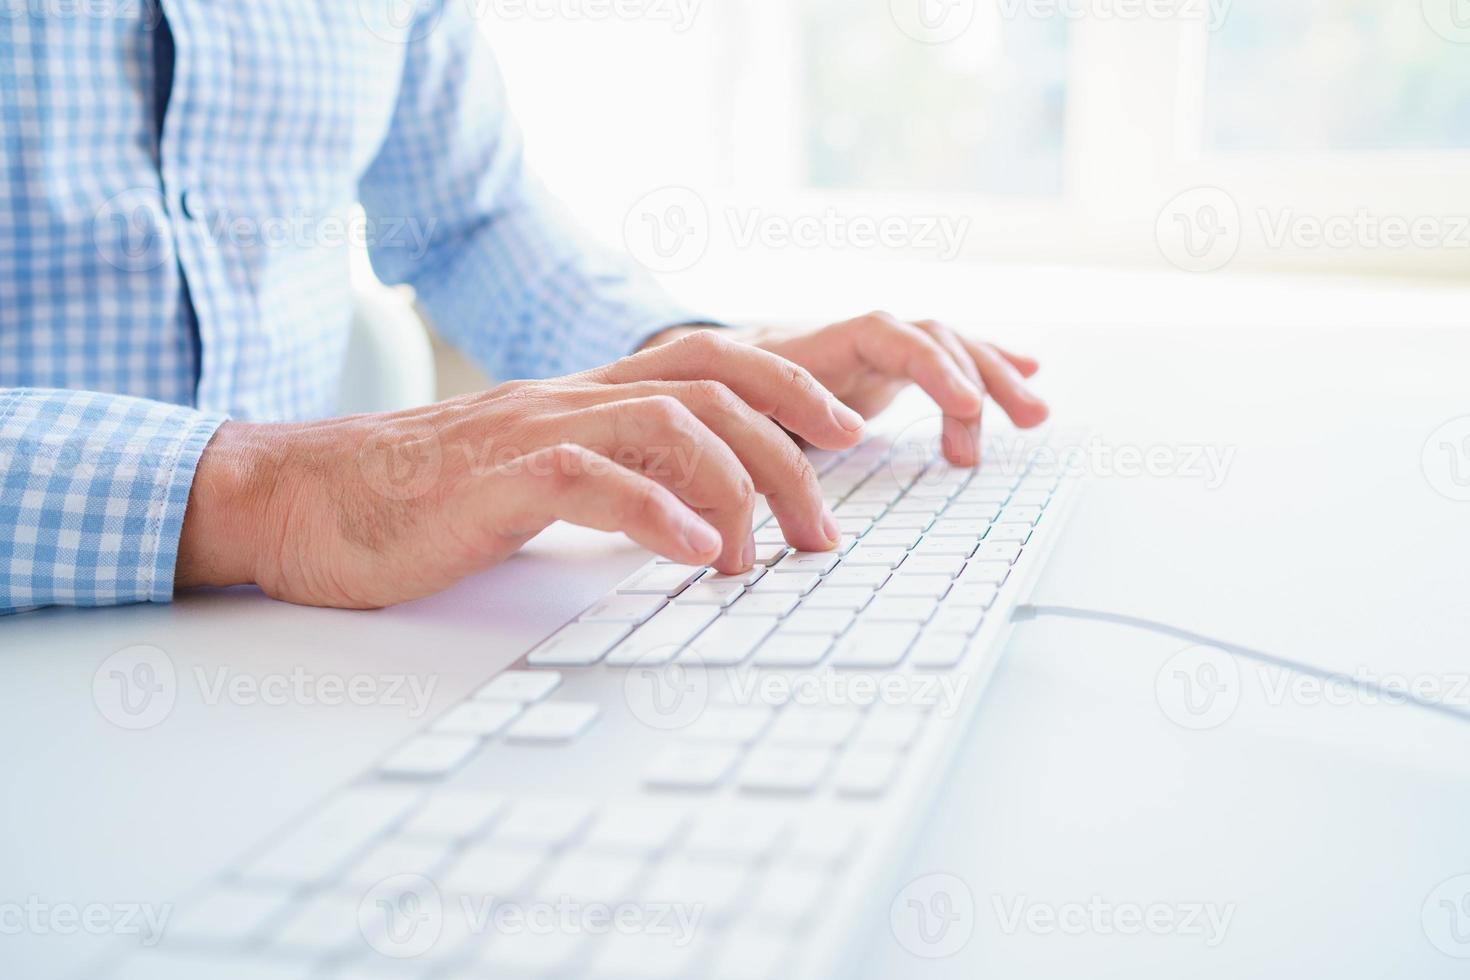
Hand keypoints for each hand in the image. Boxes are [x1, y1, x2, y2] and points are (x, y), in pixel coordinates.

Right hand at [176, 332, 862, 607]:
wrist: (303, 499)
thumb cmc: (418, 501)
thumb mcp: (532, 478)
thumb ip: (607, 478)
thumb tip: (691, 522)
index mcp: (584, 396)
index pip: (710, 362)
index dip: (789, 389)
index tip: (846, 437)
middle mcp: (571, 397)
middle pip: (714, 388)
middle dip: (791, 452)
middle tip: (826, 531)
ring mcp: (534, 430)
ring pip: (670, 422)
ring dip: (741, 487)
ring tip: (771, 555)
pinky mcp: (495, 478)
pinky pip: (594, 480)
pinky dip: (659, 514)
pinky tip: (700, 555)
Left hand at [721, 311, 1048, 465]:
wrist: (704, 370)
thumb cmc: (713, 395)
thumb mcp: (725, 411)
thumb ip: (759, 426)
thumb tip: (816, 448)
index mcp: (815, 345)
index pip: (884, 337)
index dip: (929, 367)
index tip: (965, 404)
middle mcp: (853, 340)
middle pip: (929, 338)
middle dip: (978, 375)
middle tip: (1019, 418)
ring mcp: (873, 354)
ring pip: (946, 349)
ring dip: (993, 377)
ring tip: (1033, 417)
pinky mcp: (883, 373)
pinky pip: (943, 363)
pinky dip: (984, 368)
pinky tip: (1029, 375)